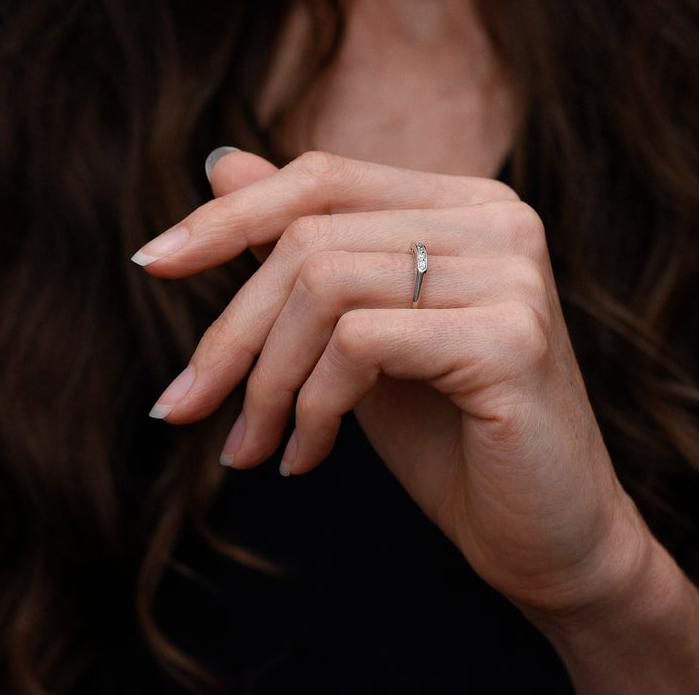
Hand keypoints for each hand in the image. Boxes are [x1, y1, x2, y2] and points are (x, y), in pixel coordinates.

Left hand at [134, 149, 649, 618]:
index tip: (151, 265)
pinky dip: (312, 406)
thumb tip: (222, 160)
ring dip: (266, 381)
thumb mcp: (357, 336)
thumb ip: (304, 248)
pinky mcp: (512, 338)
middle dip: (231, 333)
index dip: (228, 217)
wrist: (547, 538)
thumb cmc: (451, 437)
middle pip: (310, 238)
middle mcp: (498, 221)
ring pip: (324, 286)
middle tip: (187, 407)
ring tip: (255, 448)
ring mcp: (512, 275)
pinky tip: (310, 457)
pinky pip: (360, 343)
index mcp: (465, 206)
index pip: (323, 179)